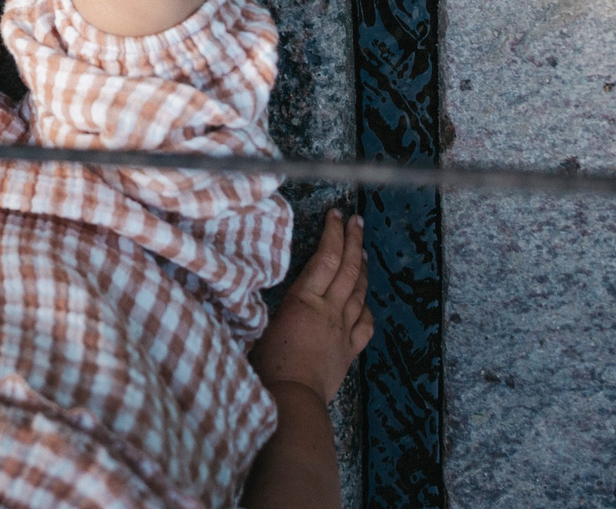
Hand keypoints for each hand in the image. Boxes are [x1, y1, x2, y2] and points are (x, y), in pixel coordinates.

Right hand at [250, 210, 373, 403]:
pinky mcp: (349, 351)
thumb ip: (264, 302)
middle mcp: (328, 310)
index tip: (336, 214)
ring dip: (362, 267)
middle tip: (357, 220)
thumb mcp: (258, 324)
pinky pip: (364, 324)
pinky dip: (366, 307)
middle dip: (353, 240)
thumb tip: (249, 283)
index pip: (325, 258)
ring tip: (362, 250)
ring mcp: (342, 330)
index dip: (333, 233)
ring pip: (359, 292)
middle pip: (348, 268)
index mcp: (304, 300)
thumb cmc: (266, 365)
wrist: (292, 401)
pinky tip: (365, 300)